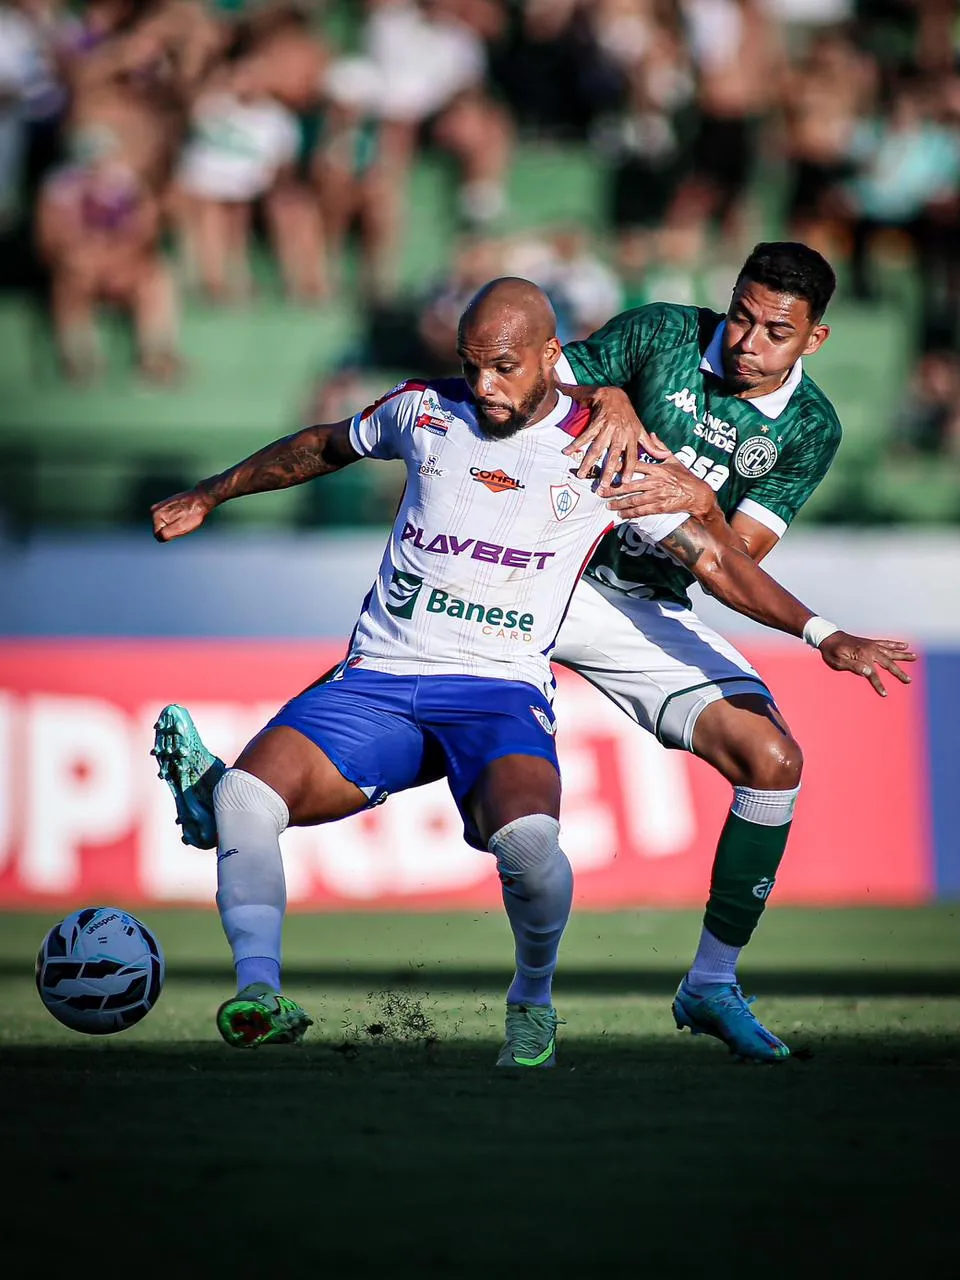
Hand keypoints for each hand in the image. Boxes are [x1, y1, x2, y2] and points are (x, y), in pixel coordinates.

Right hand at [151, 487, 215, 541]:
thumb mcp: (180, 528)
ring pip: (166, 525)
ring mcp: (160, 506)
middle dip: (172, 530)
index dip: (171, 535)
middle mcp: (154, 510)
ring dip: (174, 525)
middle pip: (161, 530)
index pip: (159, 536)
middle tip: (183, 523)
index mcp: (156, 515)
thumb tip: (159, 537)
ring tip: (184, 518)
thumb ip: (166, 534)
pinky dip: (176, 519)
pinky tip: (183, 515)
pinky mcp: (166, 505)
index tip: (179, 528)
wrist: (201, 499)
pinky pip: (169, 518)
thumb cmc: (193, 514)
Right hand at [561, 385, 669, 487]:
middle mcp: (620, 433)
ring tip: (581, 474)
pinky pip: (585, 435)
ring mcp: (607, 427)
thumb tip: (665, 455)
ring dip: (588, 461)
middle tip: (602, 485)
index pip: (632, 455)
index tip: (625, 482)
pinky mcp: (596, 421)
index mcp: (631, 436)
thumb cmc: (628, 414)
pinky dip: (575, 443)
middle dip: (607, 470)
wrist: (614, 394)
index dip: (630, 468)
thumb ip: (651, 445)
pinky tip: (567, 452)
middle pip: (613, 455)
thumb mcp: (641, 428)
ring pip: (597, 447)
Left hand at [601, 446, 716, 519]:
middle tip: (600, 491)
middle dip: (613, 489)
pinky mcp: (660, 507)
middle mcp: (655, 481)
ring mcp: (657, 495)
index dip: (620, 467)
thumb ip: (660, 447)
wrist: (698, 495)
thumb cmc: (686, 477)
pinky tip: (621, 515)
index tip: (607, 468)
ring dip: (619, 503)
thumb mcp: (675, 459)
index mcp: (657, 468)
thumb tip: (651, 434)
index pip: (635, 466)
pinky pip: (642, 510)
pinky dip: (631, 513)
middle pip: (630, 485)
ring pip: (634, 499)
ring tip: (607, 505)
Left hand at [818, 632, 915, 696]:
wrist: (829, 637)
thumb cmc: (832, 652)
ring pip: (891, 651)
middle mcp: (870, 650)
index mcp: (862, 656)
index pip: (873, 674)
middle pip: (887, 663)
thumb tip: (868, 672)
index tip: (885, 694)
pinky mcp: (871, 642)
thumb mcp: (838, 661)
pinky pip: (886, 643)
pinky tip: (904, 645)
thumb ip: (854, 666)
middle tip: (909, 680)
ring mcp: (872, 645)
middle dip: (898, 672)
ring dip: (903, 655)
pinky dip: (895, 644)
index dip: (879, 685)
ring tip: (915, 657)